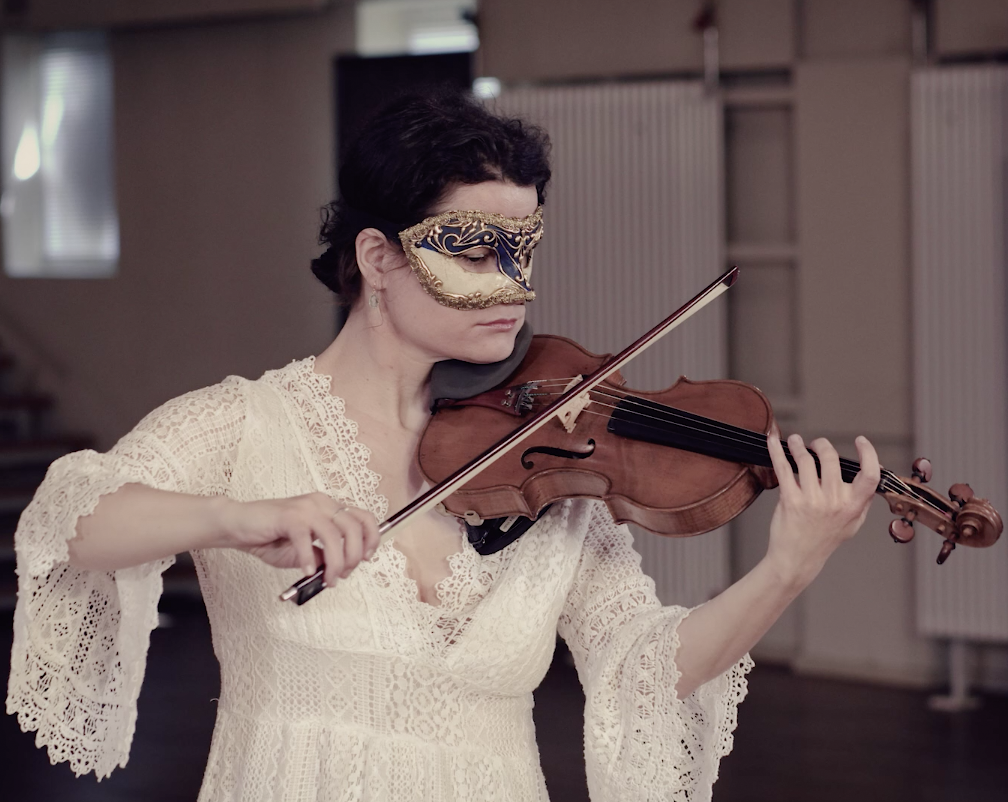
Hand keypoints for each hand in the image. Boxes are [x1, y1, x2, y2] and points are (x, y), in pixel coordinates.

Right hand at [220, 493, 379, 585]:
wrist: (238, 525)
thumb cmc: (269, 536)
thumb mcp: (305, 550)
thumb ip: (324, 555)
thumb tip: (341, 567)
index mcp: (328, 507)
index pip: (364, 517)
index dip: (372, 538)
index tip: (366, 558)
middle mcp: (321, 503)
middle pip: (354, 528)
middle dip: (353, 556)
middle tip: (342, 574)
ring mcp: (305, 508)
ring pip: (334, 535)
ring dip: (335, 563)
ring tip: (327, 579)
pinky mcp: (288, 516)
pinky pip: (306, 540)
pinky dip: (308, 559)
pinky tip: (305, 571)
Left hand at [765, 433, 879, 589]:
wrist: (797, 559)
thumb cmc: (823, 540)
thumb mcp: (852, 524)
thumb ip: (861, 501)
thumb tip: (870, 476)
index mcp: (853, 506)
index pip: (870, 475)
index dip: (869, 454)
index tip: (860, 440)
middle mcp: (834, 502)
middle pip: (831, 459)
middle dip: (822, 445)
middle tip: (816, 444)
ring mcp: (811, 501)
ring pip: (805, 460)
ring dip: (798, 445)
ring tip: (795, 441)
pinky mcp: (790, 500)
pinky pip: (783, 468)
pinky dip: (777, 450)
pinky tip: (773, 441)